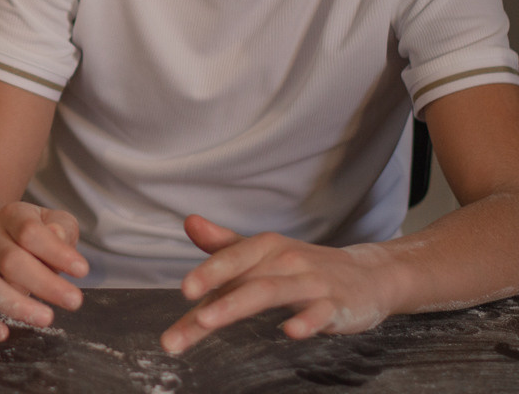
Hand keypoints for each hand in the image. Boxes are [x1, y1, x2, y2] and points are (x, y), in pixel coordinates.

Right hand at [0, 201, 87, 341]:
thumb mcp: (54, 222)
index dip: (56, 251)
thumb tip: (58, 237)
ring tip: (46, 318)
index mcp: (11, 217)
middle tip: (74, 300)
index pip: (30, 231)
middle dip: (44, 283)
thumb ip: (62, 228)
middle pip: (10, 259)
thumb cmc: (33, 235)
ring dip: (15, 304)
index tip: (82, 270)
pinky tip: (1, 333)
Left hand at [160, 214, 393, 352]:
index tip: (184, 291)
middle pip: (245, 282)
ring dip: (237, 305)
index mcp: (266, 248)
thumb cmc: (304, 266)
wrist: (369, 274)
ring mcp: (312, 283)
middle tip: (189, 321)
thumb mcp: (265, 252)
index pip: (231, 259)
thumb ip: (226, 244)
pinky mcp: (338, 306)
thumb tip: (190, 222)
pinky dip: (307, 321)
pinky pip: (321, 313)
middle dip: (214, 302)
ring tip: (208, 321)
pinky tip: (290, 331)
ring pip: (272, 292)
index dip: (207, 273)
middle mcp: (286, 261)